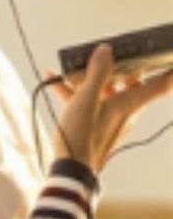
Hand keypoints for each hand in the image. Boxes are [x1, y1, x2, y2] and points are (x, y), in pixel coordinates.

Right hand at [45, 44, 172, 172]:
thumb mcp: (87, 98)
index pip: (160, 84)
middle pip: (131, 83)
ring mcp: (110, 118)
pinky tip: (56, 81)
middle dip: (120, 65)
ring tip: (72, 65)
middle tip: (110, 51)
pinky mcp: (96, 124)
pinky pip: (90, 102)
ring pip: (106, 91)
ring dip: (91, 77)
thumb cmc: (83, 134)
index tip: (170, 55)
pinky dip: (76, 90)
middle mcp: (124, 111)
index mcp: (129, 103)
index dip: (169, 69)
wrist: (71, 167)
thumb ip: (97, 72)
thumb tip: (106, 50)